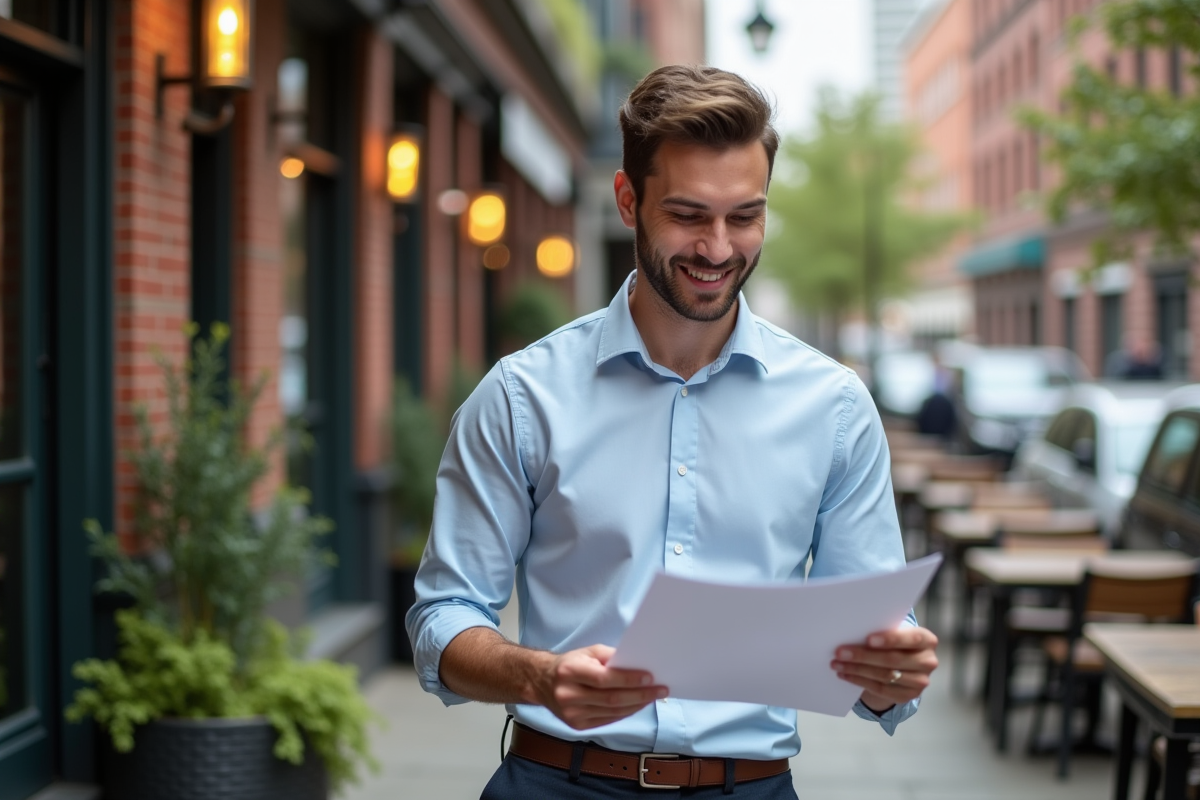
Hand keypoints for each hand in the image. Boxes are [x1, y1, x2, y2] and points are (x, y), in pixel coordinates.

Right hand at [535, 644, 667, 729]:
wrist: (542, 682)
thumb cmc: (570, 664)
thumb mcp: (588, 652)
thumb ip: (610, 657)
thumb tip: (637, 665)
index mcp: (570, 671)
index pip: (604, 679)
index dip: (629, 679)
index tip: (650, 677)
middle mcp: (568, 695)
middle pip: (611, 698)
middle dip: (640, 695)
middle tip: (660, 690)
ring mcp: (571, 713)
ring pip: (612, 712)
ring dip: (636, 705)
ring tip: (653, 697)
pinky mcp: (576, 725)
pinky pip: (607, 720)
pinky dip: (625, 712)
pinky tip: (637, 705)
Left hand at [830, 626, 938, 713]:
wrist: (904, 665)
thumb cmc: (895, 642)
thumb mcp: (895, 632)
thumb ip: (883, 630)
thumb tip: (853, 631)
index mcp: (927, 640)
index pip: (911, 638)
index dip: (890, 639)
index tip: (868, 639)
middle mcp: (928, 661)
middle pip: (893, 660)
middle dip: (863, 656)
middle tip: (840, 652)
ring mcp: (920, 681)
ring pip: (885, 676)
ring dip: (857, 670)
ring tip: (837, 664)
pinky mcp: (908, 695)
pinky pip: (881, 689)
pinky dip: (860, 681)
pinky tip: (845, 675)